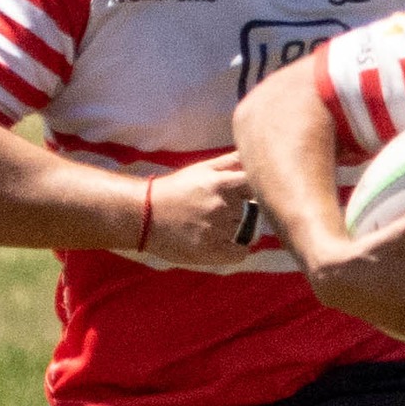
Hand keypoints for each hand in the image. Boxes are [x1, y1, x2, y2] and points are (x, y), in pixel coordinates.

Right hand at [140, 152, 256, 268]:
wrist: (144, 214)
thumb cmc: (176, 188)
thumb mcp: (202, 169)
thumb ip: (230, 162)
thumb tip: (252, 152)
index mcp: (221, 183)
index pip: (257, 187)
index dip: (260, 192)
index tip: (252, 196)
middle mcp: (221, 206)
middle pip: (256, 212)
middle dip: (251, 213)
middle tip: (238, 215)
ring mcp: (217, 229)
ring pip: (250, 233)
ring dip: (246, 232)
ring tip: (230, 229)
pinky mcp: (210, 250)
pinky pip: (240, 253)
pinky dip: (239, 250)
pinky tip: (228, 244)